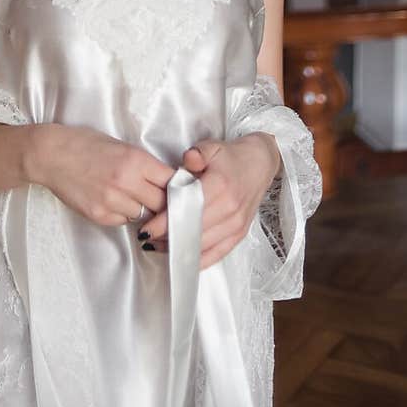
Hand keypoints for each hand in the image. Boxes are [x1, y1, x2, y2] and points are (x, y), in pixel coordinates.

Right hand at [35, 124, 175, 227]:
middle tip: (162, 199)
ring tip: (134, 196)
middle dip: (164, 202)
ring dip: (144, 209)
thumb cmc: (86, 144)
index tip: (179, 189)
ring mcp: (112, 201)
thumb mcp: (121, 146)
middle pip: (161, 203)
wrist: (51, 155)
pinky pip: (124, 220)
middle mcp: (126, 182)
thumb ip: (144, 165)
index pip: (171, 182)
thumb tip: (166, 181)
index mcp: (135, 160)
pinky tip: (116, 201)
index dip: (177, 187)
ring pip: (144, 214)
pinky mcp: (99, 215)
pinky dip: (125, 214)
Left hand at [140, 133, 280, 269]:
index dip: (165, 221)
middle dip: (166, 237)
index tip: (147, 228)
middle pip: (192, 230)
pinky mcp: (239, 234)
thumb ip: (197, 153)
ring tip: (157, 246)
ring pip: (202, 245)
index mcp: (220, 186)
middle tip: (146, 238)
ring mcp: (236, 224)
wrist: (260, 164)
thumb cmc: (232, 156)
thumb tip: (188, 160)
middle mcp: (229, 209)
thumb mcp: (213, 146)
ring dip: (178, 249)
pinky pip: (217, 254)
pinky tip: (181, 258)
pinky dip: (197, 260)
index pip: (187, 209)